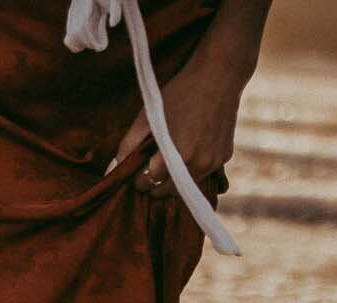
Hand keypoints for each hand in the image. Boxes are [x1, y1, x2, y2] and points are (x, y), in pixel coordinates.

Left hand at [114, 53, 245, 198]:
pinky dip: (191, 170)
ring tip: (165, 161)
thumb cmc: (179, 93)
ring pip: (185, 187)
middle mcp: (197, 164)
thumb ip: (127, 146)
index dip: (138, 179)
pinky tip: (187, 150)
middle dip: (154, 184)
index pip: (149, 182)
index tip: (135, 171)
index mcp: (175, 156)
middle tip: (147, 170)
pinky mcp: (224, 157)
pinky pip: (202, 174)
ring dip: (172, 180)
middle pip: (167, 191)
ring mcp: (213, 163)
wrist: (219, 75)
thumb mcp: (147, 117)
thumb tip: (112, 170)